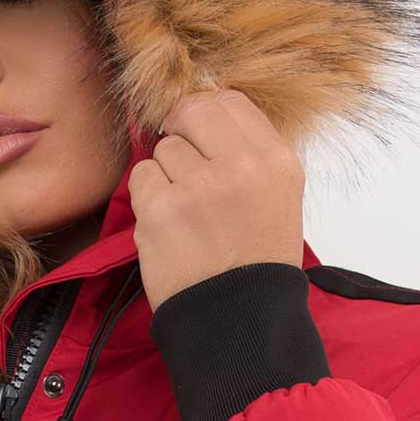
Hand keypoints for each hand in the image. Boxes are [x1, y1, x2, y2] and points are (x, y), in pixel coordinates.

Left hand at [129, 89, 306, 315]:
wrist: (237, 319)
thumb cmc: (256, 261)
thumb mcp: (278, 198)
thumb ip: (248, 154)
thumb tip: (205, 115)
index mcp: (276, 161)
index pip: (230, 102)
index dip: (206, 112)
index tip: (197, 131)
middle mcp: (240, 167)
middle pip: (192, 112)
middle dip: (180, 129)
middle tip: (181, 160)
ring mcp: (198, 187)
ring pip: (163, 149)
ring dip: (166, 174)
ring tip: (184, 210)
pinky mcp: (160, 210)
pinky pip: (141, 178)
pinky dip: (147, 198)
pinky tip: (167, 224)